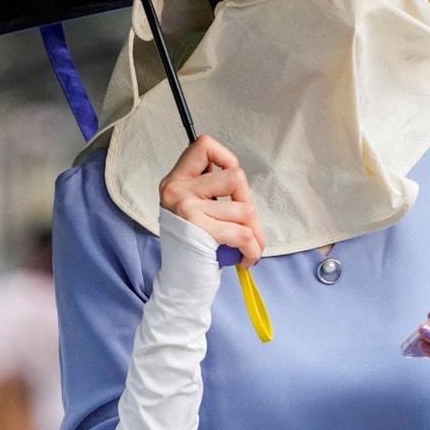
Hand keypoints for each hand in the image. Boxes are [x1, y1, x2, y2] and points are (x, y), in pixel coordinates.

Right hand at [158, 134, 266, 267]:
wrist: (179, 285)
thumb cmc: (192, 247)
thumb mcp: (191, 209)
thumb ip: (208, 189)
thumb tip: (237, 176)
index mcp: (175, 180)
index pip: (204, 145)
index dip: (226, 158)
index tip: (231, 185)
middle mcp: (177, 190)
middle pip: (235, 177)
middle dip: (249, 204)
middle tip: (247, 226)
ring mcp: (186, 209)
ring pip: (243, 208)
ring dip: (254, 232)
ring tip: (248, 247)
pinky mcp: (199, 231)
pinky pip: (243, 233)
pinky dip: (253, 248)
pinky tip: (247, 258)